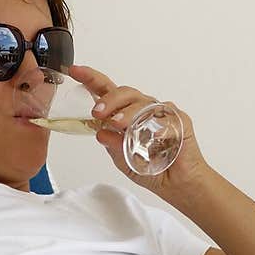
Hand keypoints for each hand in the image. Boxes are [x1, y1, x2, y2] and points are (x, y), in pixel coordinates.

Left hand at [69, 65, 207, 196]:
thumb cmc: (152, 169)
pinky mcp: (179, 120)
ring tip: (117, 124)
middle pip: (124, 92)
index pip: (107, 92)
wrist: (177, 183)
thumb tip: (100, 133)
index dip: (91, 80)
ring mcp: (161, 113)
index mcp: (125, 115)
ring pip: (143, 102)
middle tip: (97, 112)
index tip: (75, 71)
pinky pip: (166, 118)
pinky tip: (153, 137)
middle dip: (109, 99)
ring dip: (128, 112)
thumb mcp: (123, 160)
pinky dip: (157, 127)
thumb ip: (112, 145)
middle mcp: (142, 110)